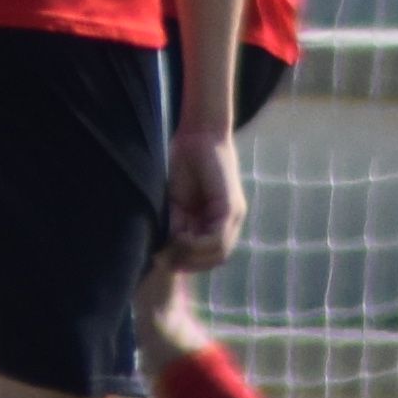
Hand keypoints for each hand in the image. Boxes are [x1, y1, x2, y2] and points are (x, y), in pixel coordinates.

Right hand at [162, 117, 243, 269]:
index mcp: (215, 220)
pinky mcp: (231, 208)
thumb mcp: (175, 202)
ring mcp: (233, 215)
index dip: (187, 262)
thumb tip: (164, 253)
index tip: (163, 261)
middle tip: (165, 261)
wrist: (199, 134)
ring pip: (219, 252)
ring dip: (193, 255)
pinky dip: (198, 244)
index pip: (208, 255)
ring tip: (172, 247)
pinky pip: (218, 238)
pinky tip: (181, 238)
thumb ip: (175, 225)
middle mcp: (230, 221)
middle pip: (215, 258)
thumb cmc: (183, 163)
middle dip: (190, 263)